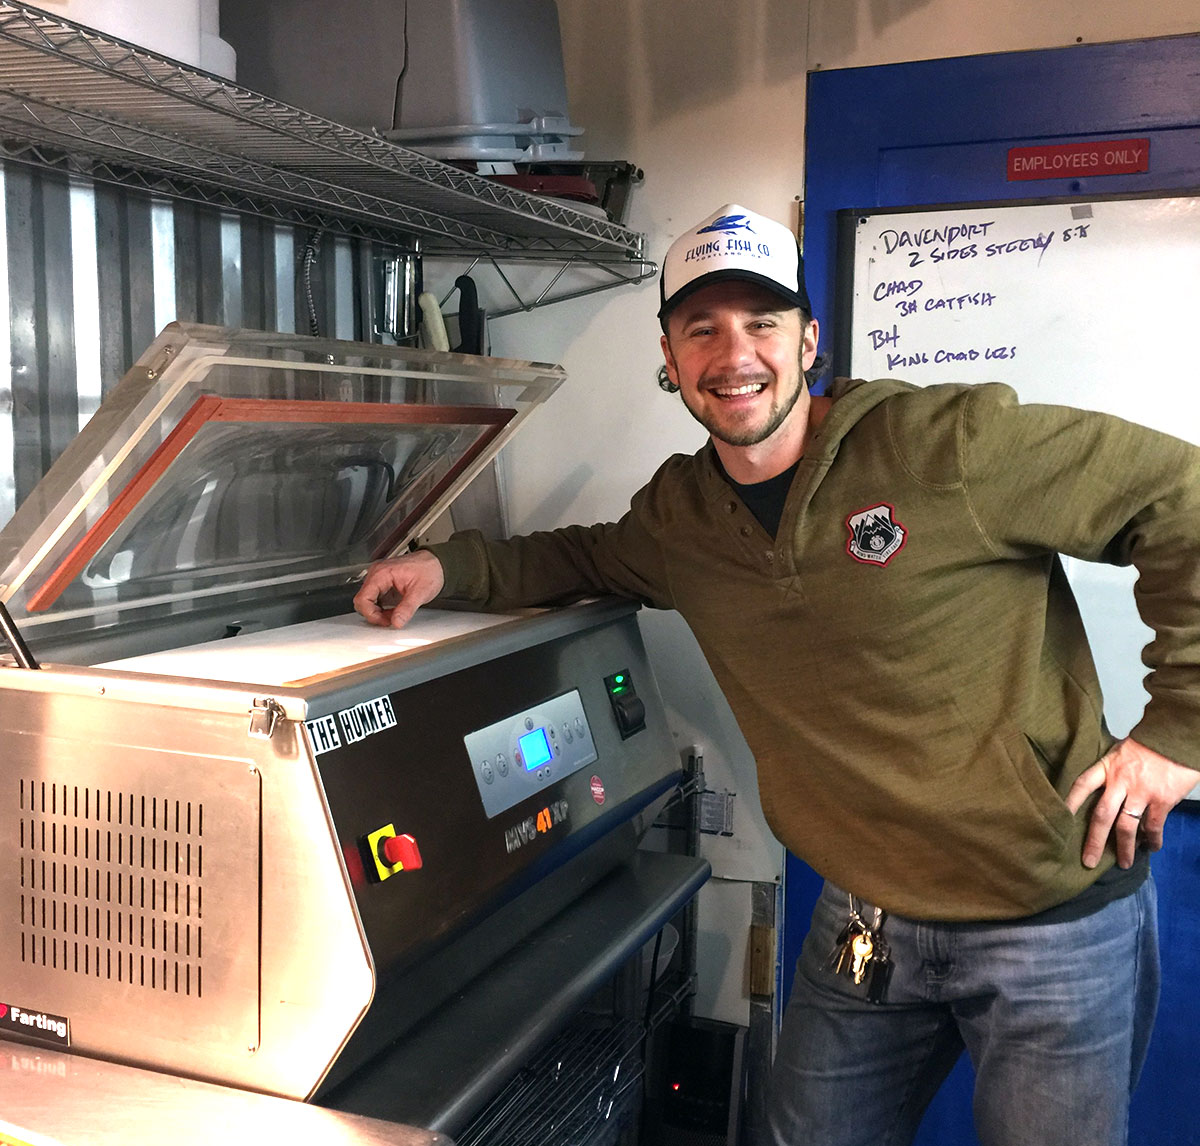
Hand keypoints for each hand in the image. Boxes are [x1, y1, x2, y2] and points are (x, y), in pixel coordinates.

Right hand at [353, 550, 444, 628]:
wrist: (437, 563)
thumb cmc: (429, 570)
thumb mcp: (421, 592)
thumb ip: (407, 609)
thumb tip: (396, 622)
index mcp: (382, 573)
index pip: (363, 599)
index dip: (371, 614)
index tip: (385, 621)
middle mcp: (377, 573)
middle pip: (362, 601)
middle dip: (374, 614)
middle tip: (390, 620)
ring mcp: (378, 577)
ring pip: (367, 600)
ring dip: (378, 612)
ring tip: (394, 614)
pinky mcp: (382, 582)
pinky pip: (374, 598)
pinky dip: (381, 607)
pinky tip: (393, 610)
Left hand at [1065, 737, 1198, 868]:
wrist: (1175, 738)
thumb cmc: (1147, 745)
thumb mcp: (1119, 752)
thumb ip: (1110, 771)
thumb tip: (1101, 791)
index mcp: (1106, 767)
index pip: (1081, 785)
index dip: (1069, 803)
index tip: (1057, 820)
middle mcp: (1120, 781)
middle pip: (1101, 815)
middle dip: (1094, 841)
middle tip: (1088, 861)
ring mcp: (1141, 792)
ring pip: (1127, 826)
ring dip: (1124, 848)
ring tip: (1123, 863)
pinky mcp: (1162, 800)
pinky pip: (1153, 826)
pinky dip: (1151, 840)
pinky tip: (1149, 848)